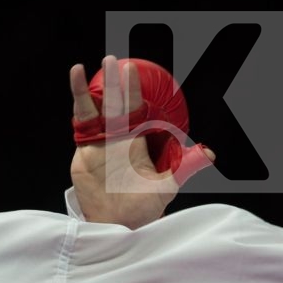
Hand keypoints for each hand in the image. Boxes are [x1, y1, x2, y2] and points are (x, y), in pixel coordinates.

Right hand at [70, 55, 213, 228]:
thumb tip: (210, 153)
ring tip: (79, 69)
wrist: (119, 223)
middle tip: (111, 59)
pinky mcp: (83, 151)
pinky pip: (79, 125)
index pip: (135, 108)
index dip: (133, 89)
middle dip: (112, 83)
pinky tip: (73, 92)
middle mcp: (117, 137)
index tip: (132, 69)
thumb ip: (186, 166)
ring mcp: (98, 143)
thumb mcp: (168, 185)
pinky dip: (76, 106)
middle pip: (114, 103)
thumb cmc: (144, 205)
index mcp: (137, 140)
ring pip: (92, 110)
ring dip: (85, 90)